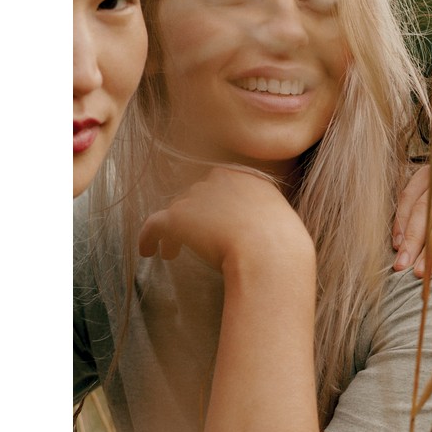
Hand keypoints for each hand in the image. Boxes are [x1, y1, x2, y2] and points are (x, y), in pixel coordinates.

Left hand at [138, 166, 312, 273]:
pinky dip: (148, 237)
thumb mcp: (281, 220)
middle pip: (197, 196)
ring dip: (175, 232)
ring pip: (177, 211)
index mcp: (246, 176)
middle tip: (193, 240)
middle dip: (193, 218)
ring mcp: (198, 196)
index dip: (213, 205)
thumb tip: (259, 231)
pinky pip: (155, 224)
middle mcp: (219, 179)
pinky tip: (149, 251)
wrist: (271, 253)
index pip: (221, 185)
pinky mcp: (179, 216)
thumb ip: (265, 215)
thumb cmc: (283, 247)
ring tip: (171, 254)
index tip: (213, 222)